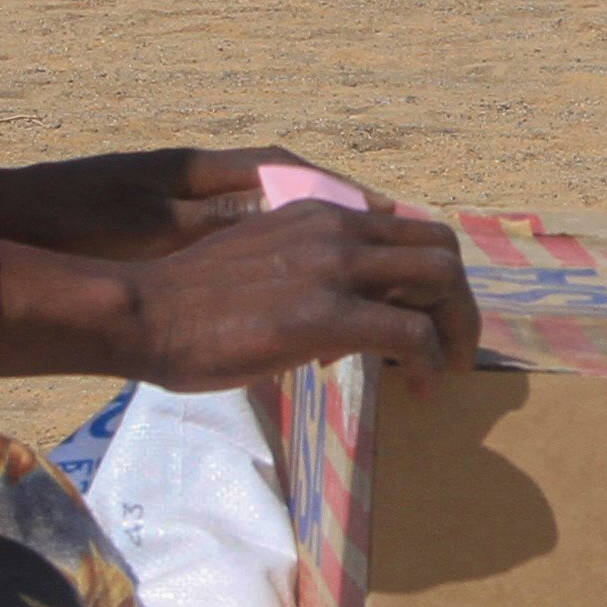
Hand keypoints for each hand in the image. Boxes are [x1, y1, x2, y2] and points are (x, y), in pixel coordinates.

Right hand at [112, 201, 479, 389]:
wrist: (145, 312)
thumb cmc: (190, 302)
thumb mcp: (262, 263)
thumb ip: (308, 274)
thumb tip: (344, 325)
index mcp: (321, 214)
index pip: (409, 229)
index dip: (433, 275)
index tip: (431, 316)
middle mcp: (338, 229)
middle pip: (441, 248)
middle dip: (460, 301)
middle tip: (457, 348)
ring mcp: (335, 268)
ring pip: (440, 280)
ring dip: (458, 329)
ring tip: (451, 370)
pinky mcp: (327, 315)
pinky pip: (412, 334)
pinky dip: (431, 364)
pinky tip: (421, 391)